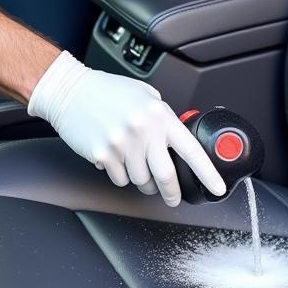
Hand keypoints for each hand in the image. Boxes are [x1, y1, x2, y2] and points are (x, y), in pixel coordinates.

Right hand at [27, 51, 225, 206]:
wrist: (70, 91)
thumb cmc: (107, 91)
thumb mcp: (143, 94)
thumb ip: (162, 115)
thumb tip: (176, 138)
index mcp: (159, 114)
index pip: (190, 149)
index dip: (207, 172)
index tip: (217, 188)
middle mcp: (143, 130)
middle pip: (166, 177)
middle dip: (172, 193)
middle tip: (173, 197)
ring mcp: (123, 144)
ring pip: (141, 181)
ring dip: (141, 178)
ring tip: (132, 160)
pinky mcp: (103, 155)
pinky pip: (120, 179)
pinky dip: (119, 173)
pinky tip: (114, 155)